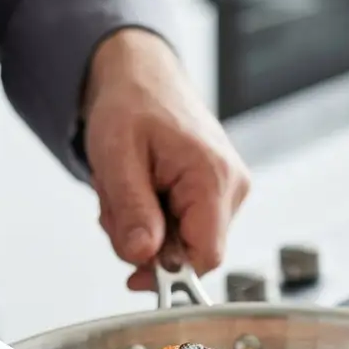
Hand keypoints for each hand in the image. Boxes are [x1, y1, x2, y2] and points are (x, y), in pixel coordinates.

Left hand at [83, 29, 250, 290]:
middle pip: (192, 253)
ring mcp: (228, 192)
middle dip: (147, 243)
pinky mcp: (218, 195)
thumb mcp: (117, 156)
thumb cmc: (132, 103)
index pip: (206, 256)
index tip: (135, 273)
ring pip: (186, 244)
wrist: (143, 76)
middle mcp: (232, 187)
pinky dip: (156, 221)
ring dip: (147, 230)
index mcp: (212, 177)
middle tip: (117, 208)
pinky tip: (144, 193)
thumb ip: (132, 210)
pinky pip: (186, 229)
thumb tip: (144, 256)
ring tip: (129, 191)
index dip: (170, 273)